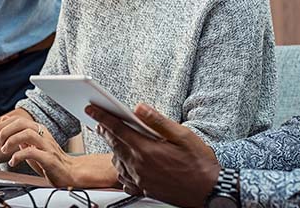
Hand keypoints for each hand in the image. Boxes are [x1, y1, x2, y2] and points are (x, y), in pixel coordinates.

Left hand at [0, 116, 74, 185]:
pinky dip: (19, 156)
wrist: (69, 172)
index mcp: (38, 129)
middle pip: (22, 123)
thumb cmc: (49, 159)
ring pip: (27, 134)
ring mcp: (46, 145)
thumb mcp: (31, 144)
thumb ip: (19, 134)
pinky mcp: (48, 158)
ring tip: (5, 150)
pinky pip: (32, 152)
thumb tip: (5, 123)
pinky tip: (13, 161)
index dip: (2, 125)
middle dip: (5, 131)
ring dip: (12, 141)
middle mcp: (43, 134)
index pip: (18, 119)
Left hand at [86, 103, 220, 206]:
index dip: (102, 117)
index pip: (117, 129)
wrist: (208, 191)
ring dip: (114, 148)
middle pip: (114, 144)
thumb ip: (158, 121)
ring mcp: (140, 180)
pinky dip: (121, 167)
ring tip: (117, 139)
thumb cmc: (199, 163)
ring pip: (117, 161)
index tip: (91, 109)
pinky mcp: (144, 190)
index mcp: (147, 150)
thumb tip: (139, 108)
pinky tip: (127, 161)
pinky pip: (124, 178)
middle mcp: (139, 166)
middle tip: (99, 120)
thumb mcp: (182, 135)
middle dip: (105, 131)